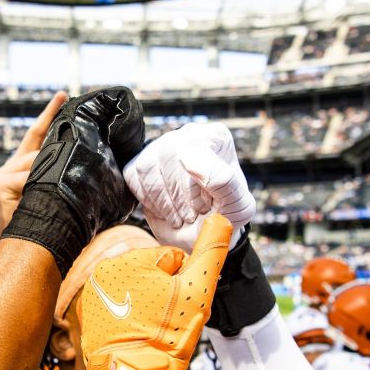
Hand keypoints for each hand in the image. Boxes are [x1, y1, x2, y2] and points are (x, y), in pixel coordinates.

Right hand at [0, 87, 146, 274]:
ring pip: (40, 161)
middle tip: (72, 136)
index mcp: (26, 168)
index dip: (51, 115)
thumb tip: (103, 169)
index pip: (39, 135)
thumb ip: (69, 180)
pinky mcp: (2, 184)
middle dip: (60, 146)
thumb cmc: (45, 229)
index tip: (64, 95)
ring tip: (59, 193)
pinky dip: (42, 185)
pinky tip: (43, 196)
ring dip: (55, 175)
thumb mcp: (59, 199)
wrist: (22, 254)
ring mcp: (5, 174)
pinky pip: (31, 176)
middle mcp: (12, 167)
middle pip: (42, 146)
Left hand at [78, 215, 231, 369]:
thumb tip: (221, 217)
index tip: (180, 308)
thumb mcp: (199, 291)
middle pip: (153, 274)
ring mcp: (94, 293)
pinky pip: (120, 308)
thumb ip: (212, 251)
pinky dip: (130, 318)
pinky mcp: (89, 315)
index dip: (184, 284)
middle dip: (165, 294)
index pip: (172, 259)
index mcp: (130, 258)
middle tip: (168, 322)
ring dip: (149, 306)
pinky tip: (137, 335)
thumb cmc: (168, 336)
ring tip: (152, 330)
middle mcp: (105, 270)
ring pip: (137, 291)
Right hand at [124, 122, 253, 250]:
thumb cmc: (224, 218)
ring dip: (162, 200)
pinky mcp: (141, 161)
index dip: (191, 186)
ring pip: (147, 166)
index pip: (192, 150)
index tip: (202, 207)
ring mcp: (162, 145)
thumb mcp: (237, 206)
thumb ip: (222, 180)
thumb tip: (186, 157)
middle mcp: (188, 134)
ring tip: (178, 216)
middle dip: (176, 194)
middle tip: (189, 216)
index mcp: (216, 137)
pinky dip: (147, 199)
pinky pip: (133, 175)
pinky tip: (164, 210)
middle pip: (167, 154)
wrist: (203, 235)